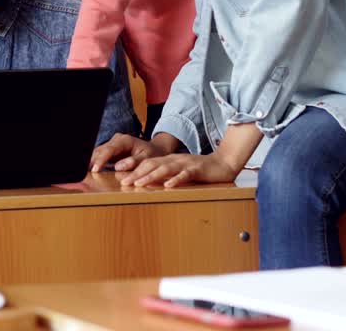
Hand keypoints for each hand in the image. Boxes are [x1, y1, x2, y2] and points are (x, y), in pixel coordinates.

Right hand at [90, 133, 164, 172]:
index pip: (109, 149)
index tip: (95, 169)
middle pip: (101, 150)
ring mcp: (112, 145)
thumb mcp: (147, 158)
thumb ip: (134, 162)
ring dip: (92, 163)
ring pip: (98, 153)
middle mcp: (116, 140)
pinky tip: (90, 171)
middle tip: (85, 174)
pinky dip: (96, 163)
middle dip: (93, 161)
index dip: (101, 160)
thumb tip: (119, 166)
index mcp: (125, 140)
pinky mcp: (111, 151)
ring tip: (85, 174)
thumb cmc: (152, 154)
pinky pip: (100, 156)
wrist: (155, 149)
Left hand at [119, 152, 238, 187]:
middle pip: (152, 164)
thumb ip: (167, 173)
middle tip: (124, 182)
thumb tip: (150, 182)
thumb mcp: (180, 170)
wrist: (223, 163)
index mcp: (169, 160)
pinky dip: (176, 180)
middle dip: (137, 173)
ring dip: (151, 176)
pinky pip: (185, 175)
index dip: (134, 170)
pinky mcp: (197, 169)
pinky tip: (168, 186)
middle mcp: (174, 160)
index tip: (121, 178)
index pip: (148, 163)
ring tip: (139, 183)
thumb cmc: (200, 169)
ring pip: (165, 169)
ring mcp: (185, 164)